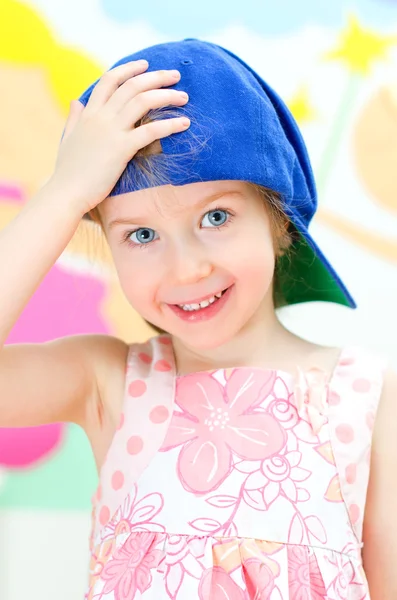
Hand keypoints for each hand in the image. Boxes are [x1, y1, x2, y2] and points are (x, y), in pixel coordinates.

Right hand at [49, 60, 189, 215]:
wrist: (66, 192)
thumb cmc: (68, 172)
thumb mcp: (67, 139)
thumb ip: (74, 119)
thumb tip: (76, 102)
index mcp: (88, 113)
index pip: (110, 80)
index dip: (129, 69)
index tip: (145, 64)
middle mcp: (100, 117)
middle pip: (132, 86)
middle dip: (156, 77)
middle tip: (175, 75)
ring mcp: (111, 131)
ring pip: (143, 101)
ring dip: (167, 96)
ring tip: (184, 97)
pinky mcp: (122, 149)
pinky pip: (150, 131)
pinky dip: (170, 125)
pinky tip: (184, 124)